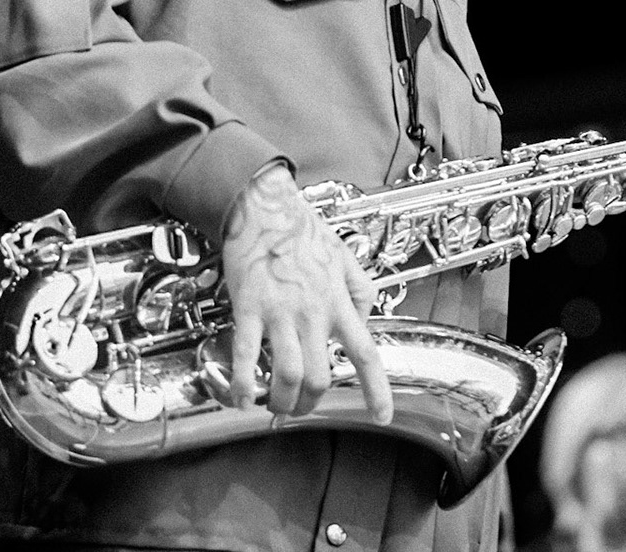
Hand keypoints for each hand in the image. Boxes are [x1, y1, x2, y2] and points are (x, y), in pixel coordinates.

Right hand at [219, 164, 392, 422]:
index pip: (366, 354)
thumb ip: (360, 290)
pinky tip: (243, 398)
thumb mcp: (345, 257)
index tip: (382, 416)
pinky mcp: (249, 308)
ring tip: (275, 406)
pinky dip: (243, 384)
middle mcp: (314, 313)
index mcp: (339, 302)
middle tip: (301, 408)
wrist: (265, 207)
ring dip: (282, 401)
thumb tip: (365, 321)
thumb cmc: (302, 231)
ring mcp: (280, 313)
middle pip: (320, 377)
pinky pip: (246, 356)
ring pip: (288, 374)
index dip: (377, 390)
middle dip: (311, 403)